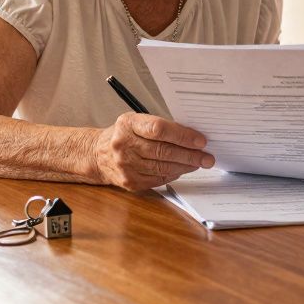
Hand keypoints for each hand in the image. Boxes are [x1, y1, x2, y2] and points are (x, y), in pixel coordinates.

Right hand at [93, 112, 213, 190]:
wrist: (97, 154)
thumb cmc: (123, 135)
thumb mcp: (136, 122)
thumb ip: (160, 127)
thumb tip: (191, 136)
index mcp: (127, 124)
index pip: (159, 129)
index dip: (182, 135)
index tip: (200, 140)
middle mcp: (124, 145)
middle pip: (163, 151)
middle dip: (190, 155)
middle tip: (207, 157)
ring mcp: (125, 165)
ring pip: (163, 167)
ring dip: (185, 166)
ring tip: (199, 163)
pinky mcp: (129, 181)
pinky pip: (158, 179)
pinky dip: (173, 174)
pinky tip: (182, 170)